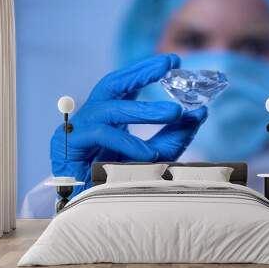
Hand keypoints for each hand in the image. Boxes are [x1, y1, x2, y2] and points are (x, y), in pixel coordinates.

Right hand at [50, 54, 206, 196]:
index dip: (146, 71)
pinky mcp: (69, 145)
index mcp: (108, 116)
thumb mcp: (154, 154)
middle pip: (112, 85)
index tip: (173, 61)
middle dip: (140, 73)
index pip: (125, 85)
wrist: (87, 206)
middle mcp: (92, 116)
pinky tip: (149, 154)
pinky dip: (128, 143)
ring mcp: (78, 129)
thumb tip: (199, 114)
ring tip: (175, 113)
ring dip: (144, 110)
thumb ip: (173, 135)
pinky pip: (101, 136)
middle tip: (169, 67)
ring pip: (110, 109)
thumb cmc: (115, 179)